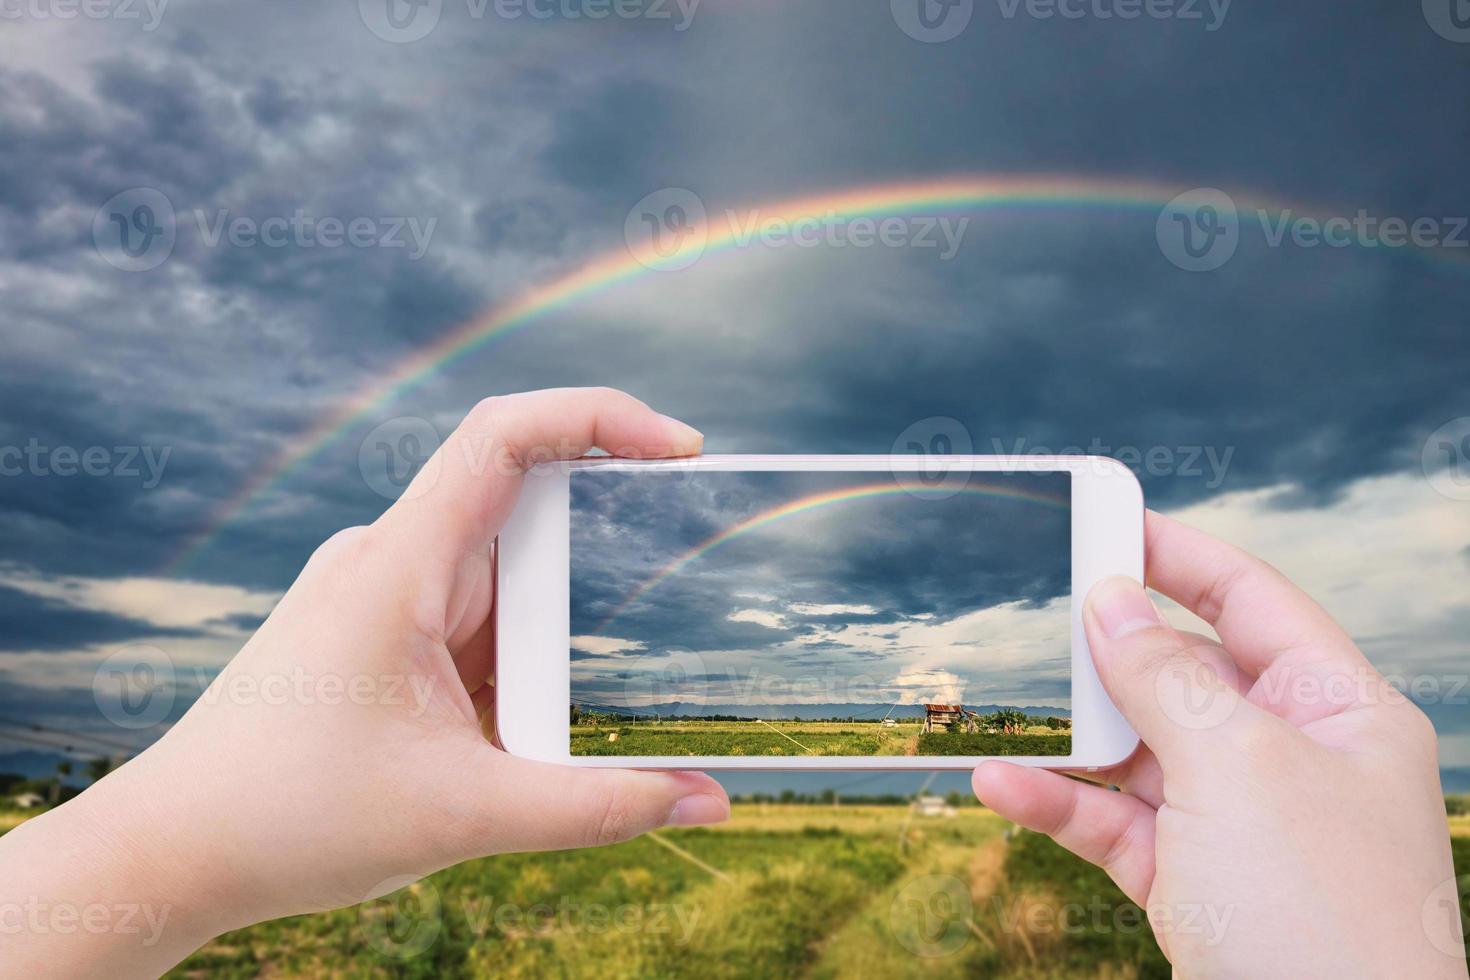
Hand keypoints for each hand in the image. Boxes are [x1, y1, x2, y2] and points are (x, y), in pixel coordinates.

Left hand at [0, 388, 729, 977]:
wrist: (173, 855)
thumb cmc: (287, 818)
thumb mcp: (466, 816)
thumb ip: (598, 807)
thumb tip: (709, 803)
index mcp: (398, 565)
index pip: (505, 437)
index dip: (599, 417)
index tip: (681, 449)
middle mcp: (388, 560)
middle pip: (524, 523)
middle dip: (584, 595)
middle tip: (603, 672)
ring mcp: (381, 596)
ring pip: (502, 586)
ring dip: (540, 653)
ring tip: (516, 739)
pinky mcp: (379, 635)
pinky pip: (472, 626)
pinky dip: (509, 673)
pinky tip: (497, 740)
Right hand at [973, 511, 1466, 977]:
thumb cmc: (1323, 923)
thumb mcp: (1236, 770)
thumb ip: (1164, 678)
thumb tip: (1108, 602)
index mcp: (1337, 711)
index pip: (1251, 601)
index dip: (1178, 556)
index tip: (1104, 518)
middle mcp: (1289, 759)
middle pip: (1182, 672)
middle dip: (1107, 652)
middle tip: (1034, 615)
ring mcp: (1237, 824)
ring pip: (1135, 751)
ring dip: (1067, 737)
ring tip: (1004, 714)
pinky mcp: (1190, 882)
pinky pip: (1112, 822)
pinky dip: (1058, 803)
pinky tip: (1002, 786)